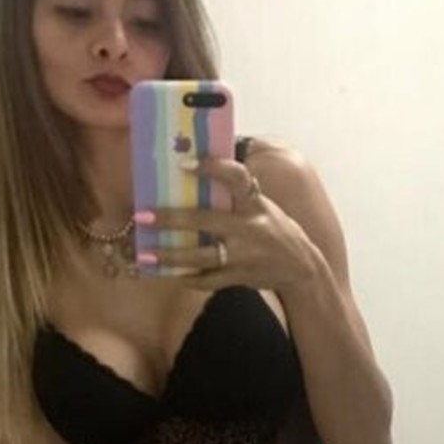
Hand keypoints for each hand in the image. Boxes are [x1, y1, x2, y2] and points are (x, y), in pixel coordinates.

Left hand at [136, 155, 316, 293]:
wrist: (301, 267)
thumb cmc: (274, 228)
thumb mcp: (262, 206)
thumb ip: (237, 194)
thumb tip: (200, 171)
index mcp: (254, 203)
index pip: (236, 178)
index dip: (212, 168)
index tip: (184, 163)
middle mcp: (249, 226)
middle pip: (205, 220)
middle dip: (171, 219)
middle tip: (142, 216)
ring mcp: (244, 254)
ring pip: (201, 256)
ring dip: (170, 256)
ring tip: (145, 255)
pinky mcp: (240, 276)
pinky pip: (209, 279)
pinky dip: (188, 277)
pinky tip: (169, 274)